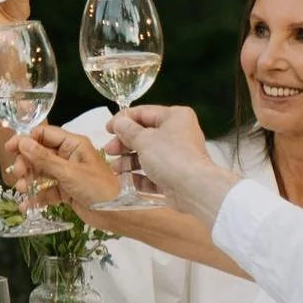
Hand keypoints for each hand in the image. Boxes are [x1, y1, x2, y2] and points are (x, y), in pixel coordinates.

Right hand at [5, 118, 123, 215]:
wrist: (116, 215)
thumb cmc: (97, 189)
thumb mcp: (68, 173)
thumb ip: (44, 158)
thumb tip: (22, 142)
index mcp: (73, 144)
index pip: (44, 134)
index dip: (26, 140)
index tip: (10, 149)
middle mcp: (69, 156)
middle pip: (39, 153)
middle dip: (26, 163)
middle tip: (18, 174)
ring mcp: (67, 173)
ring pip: (41, 172)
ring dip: (29, 179)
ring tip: (21, 189)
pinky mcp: (66, 190)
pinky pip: (47, 190)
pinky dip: (37, 196)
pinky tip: (26, 205)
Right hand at [114, 102, 233, 223]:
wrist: (194, 189)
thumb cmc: (170, 157)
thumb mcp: (144, 140)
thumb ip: (128, 130)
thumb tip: (119, 122)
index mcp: (174, 117)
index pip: (144, 113)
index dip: (123, 120)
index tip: (107, 129)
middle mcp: (178, 134)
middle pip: (144, 135)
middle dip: (124, 144)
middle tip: (109, 151)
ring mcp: (178, 157)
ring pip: (148, 156)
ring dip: (129, 162)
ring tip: (115, 169)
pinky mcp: (175, 177)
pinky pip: (154, 174)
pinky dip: (141, 177)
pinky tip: (128, 181)